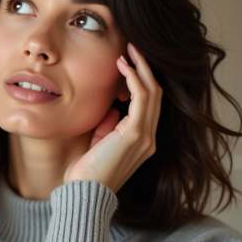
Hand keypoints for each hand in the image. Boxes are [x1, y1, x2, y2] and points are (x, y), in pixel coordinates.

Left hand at [65, 43, 161, 192]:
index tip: (127, 63)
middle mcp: (149, 139)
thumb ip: (108, 127)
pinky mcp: (135, 134)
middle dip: (145, 69)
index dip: (142, 81)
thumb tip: (111, 108)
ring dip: (141, 68)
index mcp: (142, 142)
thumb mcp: (99, 144)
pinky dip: (134, 79)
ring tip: (129, 50)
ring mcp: (145, 137)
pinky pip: (142, 98)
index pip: (150, 105)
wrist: (85, 193)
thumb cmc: (86, 173)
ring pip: (153, 92)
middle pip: (156, 94)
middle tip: (132, 48)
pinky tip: (123, 67)